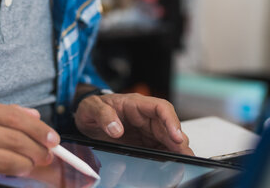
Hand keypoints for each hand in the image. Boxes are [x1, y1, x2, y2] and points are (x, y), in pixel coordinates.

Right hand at [0, 99, 59, 187]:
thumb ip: (4, 113)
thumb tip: (35, 117)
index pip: (14, 117)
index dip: (39, 129)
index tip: (53, 138)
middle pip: (14, 140)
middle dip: (37, 150)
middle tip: (47, 157)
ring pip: (6, 162)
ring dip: (23, 166)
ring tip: (26, 166)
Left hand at [74, 93, 193, 154]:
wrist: (85, 117)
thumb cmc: (91, 108)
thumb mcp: (90, 107)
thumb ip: (102, 115)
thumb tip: (116, 129)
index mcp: (135, 104)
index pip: (161, 108)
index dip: (172, 121)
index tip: (177, 137)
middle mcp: (145, 116)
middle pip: (168, 127)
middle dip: (179, 142)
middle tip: (184, 158)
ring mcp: (145, 130)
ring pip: (167, 140)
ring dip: (175, 151)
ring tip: (181, 164)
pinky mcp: (143, 143)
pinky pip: (158, 150)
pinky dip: (165, 158)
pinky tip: (169, 167)